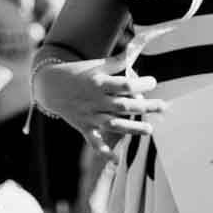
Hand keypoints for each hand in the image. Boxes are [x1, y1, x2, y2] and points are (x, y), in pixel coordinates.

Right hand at [35, 53, 161, 159]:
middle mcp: (95, 100)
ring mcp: (89, 115)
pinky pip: (93, 141)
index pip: (124, 85)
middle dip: (145, 107)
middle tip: (162, 107)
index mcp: (99, 83)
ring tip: (149, 130)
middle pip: (124, 105)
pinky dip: (103, 151)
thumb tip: (134, 53)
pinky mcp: (83, 127)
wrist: (50, 87)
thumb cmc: (78, 73)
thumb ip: (116, 63)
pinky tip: (115, 159)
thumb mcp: (95, 65)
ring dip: (132, 128)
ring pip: (113, 124)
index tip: (153, 83)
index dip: (141, 84)